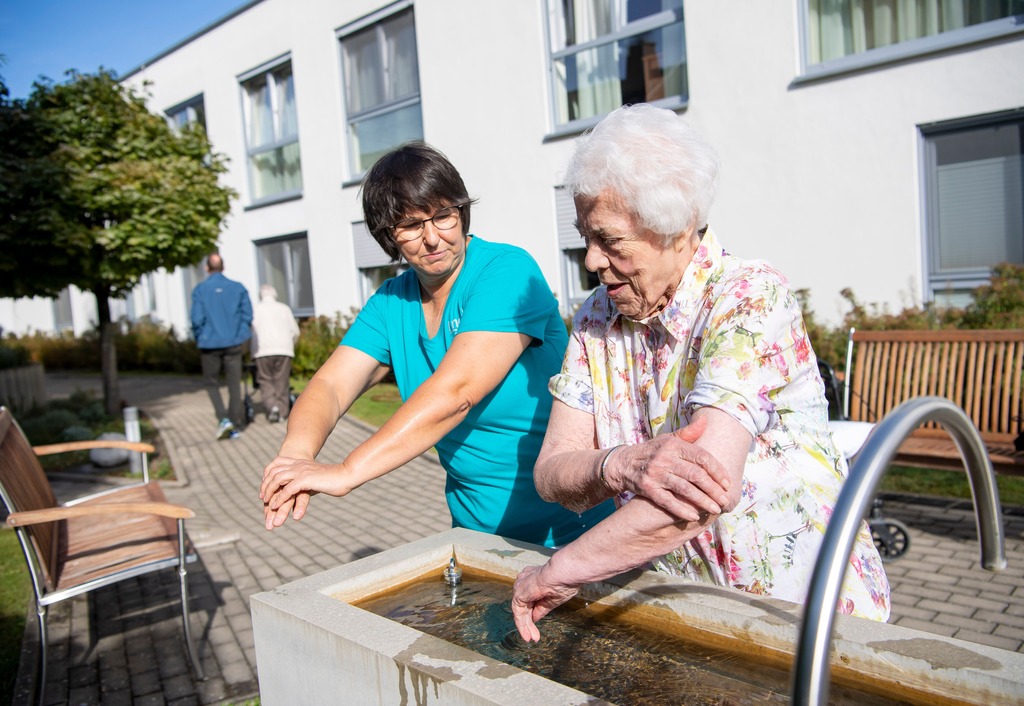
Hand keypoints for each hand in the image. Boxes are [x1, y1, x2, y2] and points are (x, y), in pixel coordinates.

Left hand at [260, 456, 351, 529]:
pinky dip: (279, 498)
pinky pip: (287, 489)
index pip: (277, 464)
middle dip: (266, 485)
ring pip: (277, 479)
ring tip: (267, 504)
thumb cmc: (336, 480)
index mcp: (300, 463)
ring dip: (270, 492)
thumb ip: (308, 484)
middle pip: (274, 472)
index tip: (265, 488)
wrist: (347, 475)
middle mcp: (298, 465)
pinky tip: (276, 506)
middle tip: (262, 498)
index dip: (268, 476)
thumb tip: (305, 490)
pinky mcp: (305, 479)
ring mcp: (301, 471)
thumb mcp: (317, 480)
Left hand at [510, 564, 579, 642]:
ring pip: (520, 610)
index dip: (532, 614)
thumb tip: (534, 618)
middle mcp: (525, 581)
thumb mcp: (552, 600)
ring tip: (530, 638)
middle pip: (524, 605)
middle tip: (533, 637)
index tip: (537, 626)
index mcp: (534, 579)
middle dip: (528, 622)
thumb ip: (541, 608)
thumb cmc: (565, 581)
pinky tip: (527, 634)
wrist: (564, 573)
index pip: (529, 599)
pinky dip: (522, 624)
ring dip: (525, 626)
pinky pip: (519, 612)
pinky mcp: (519, 593)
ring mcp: (521, 586)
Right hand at [605, 417, 733, 521]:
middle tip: (725, 500)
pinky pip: (667, 501)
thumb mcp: (668, 439)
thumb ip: (688, 433)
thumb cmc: (652, 451)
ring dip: (702, 501)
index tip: (727, 483)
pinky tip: (694, 516)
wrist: (623, 463)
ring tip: (715, 509)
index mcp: (673, 445)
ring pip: (684, 489)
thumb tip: (705, 421)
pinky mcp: (647, 489)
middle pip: (695, 475)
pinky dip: (682, 510)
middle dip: (713, 489)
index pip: (701, 457)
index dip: (717, 470)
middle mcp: (664, 458)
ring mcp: (655, 474)